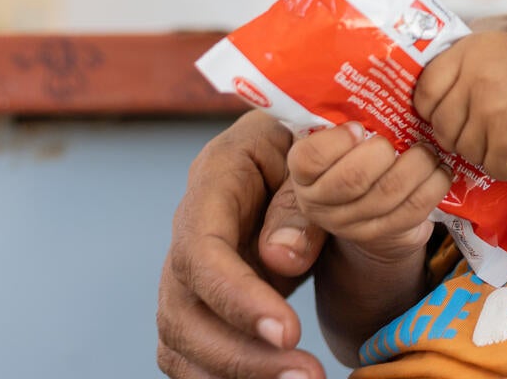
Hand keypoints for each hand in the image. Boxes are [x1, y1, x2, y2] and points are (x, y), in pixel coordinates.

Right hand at [156, 111, 329, 378]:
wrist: (324, 155)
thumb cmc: (325, 150)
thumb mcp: (326, 158)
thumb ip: (303, 204)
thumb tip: (280, 260)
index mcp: (218, 173)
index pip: (202, 248)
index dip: (237, 297)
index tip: (288, 332)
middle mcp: (191, 223)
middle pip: (181, 307)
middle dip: (238, 353)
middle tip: (305, 374)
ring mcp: (190, 264)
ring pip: (180, 336)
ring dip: (234, 372)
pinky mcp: (202, 296)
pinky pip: (192, 350)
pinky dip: (223, 375)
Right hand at [288, 121, 450, 261]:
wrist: (362, 206)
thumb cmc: (349, 155)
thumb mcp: (333, 139)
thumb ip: (340, 117)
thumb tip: (369, 75)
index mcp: (303, 173)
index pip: (311, 158)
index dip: (337, 141)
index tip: (359, 127)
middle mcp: (321, 203)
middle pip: (353, 179)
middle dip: (384, 152)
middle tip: (401, 136)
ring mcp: (352, 225)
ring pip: (389, 193)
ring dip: (418, 165)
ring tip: (429, 148)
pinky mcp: (383, 234)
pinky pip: (413, 210)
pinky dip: (434, 185)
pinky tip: (440, 169)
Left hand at [414, 30, 506, 179]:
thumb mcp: (500, 50)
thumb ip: (462, 67)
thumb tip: (423, 98)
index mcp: (471, 51)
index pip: (424, 89)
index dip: (431, 106)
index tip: (444, 111)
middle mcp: (477, 80)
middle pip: (440, 125)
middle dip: (458, 132)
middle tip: (484, 125)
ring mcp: (491, 115)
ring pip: (462, 149)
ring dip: (483, 149)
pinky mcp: (506, 147)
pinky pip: (488, 166)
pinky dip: (505, 163)